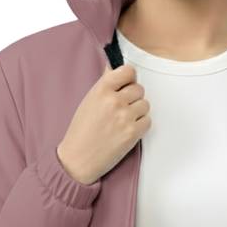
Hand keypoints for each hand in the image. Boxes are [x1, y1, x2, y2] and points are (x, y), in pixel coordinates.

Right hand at [57, 62, 151, 184]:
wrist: (78, 159)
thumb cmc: (81, 131)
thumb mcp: (88, 101)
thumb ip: (105, 85)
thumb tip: (115, 68)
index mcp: (101, 90)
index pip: (128, 71)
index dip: (129, 77)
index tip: (126, 83)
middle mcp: (114, 101)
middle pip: (139, 88)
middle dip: (133, 97)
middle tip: (122, 108)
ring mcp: (125, 117)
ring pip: (145, 104)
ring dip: (138, 111)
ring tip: (123, 120)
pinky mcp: (133, 133)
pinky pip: (147, 121)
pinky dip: (140, 125)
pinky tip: (127, 130)